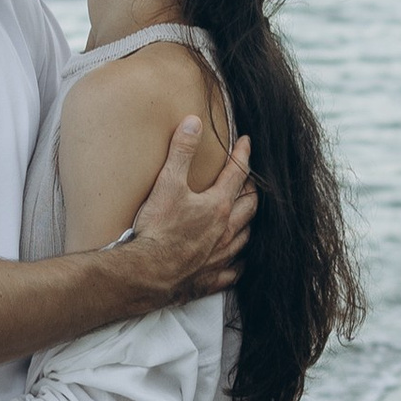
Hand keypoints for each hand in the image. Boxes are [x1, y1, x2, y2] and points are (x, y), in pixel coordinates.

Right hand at [123, 116, 255, 306]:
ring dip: (248, 223)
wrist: (148, 272)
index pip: (238, 174)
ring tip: (247, 215)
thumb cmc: (158, 230)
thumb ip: (181, 152)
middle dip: (252, 189)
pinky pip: (233, 271)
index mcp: (218, 205)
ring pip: (245, 236)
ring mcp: (221, 255)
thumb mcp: (167, 183)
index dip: (243, 156)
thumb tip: (193, 123)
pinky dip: (238, 263)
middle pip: (249, 206)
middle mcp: (226, 230)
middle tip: (251, 180)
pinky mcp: (211, 277)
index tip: (247, 143)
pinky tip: (237, 261)